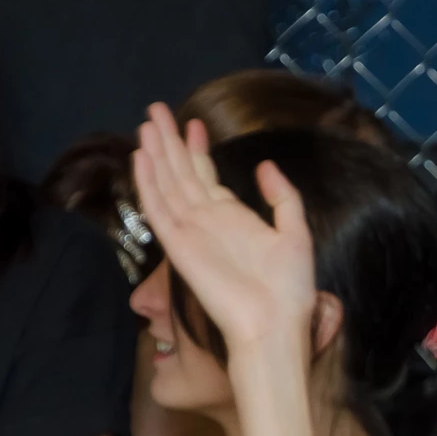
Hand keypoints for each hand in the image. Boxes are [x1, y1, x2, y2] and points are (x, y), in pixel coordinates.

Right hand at [133, 102, 317, 350]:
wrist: (274, 324)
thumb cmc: (289, 289)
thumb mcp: (295, 233)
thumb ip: (282, 197)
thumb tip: (264, 166)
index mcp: (232, 218)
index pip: (207, 177)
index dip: (197, 149)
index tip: (193, 123)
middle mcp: (206, 221)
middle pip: (181, 173)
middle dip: (169, 141)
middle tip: (157, 110)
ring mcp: (190, 232)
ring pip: (167, 184)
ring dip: (155, 154)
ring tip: (147, 124)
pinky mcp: (178, 245)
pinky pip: (158, 209)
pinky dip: (148, 183)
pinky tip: (141, 157)